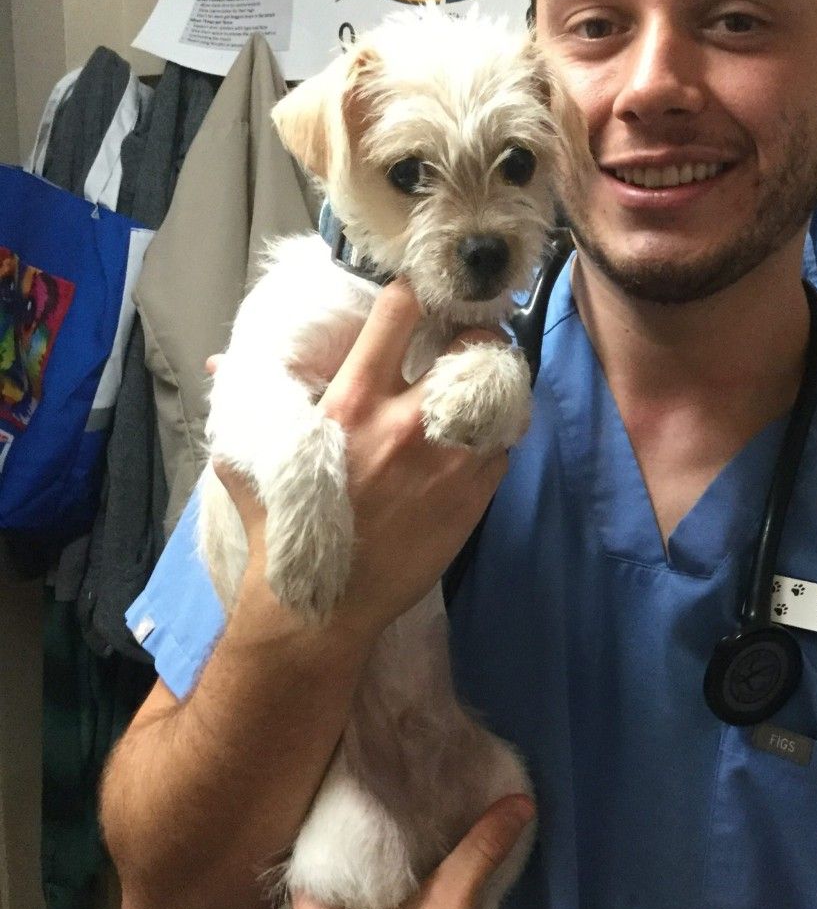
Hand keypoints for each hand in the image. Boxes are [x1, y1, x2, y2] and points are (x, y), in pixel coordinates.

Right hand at [214, 278, 510, 640]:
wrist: (323, 609)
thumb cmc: (284, 530)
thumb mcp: (254, 459)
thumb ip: (249, 402)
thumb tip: (219, 361)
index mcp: (352, 402)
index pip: (401, 312)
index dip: (417, 299)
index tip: (422, 305)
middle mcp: (407, 423)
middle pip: (472, 345)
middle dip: (476, 335)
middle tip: (471, 341)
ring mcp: (449, 460)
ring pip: (502, 394)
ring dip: (495, 386)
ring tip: (485, 388)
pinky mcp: (475, 495)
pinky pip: (505, 445)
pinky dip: (497, 437)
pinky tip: (481, 440)